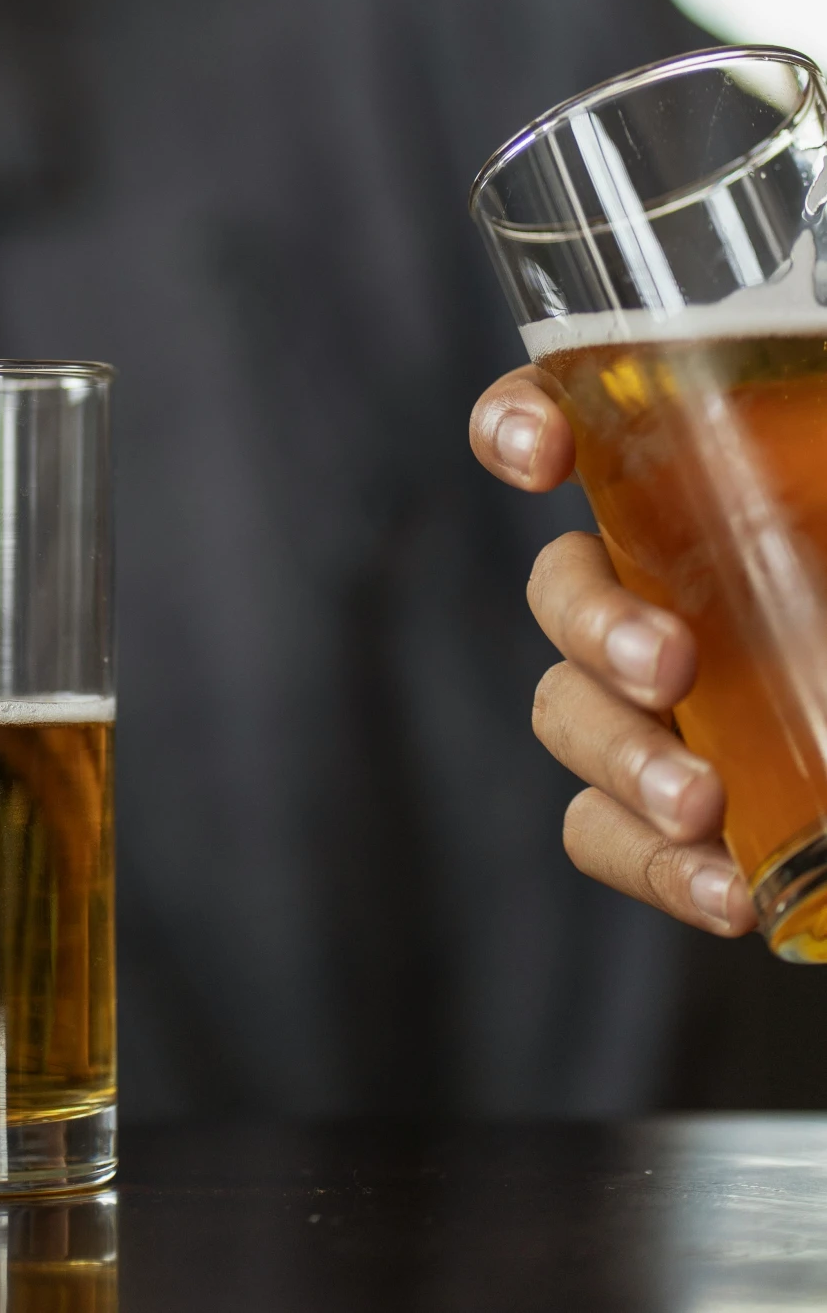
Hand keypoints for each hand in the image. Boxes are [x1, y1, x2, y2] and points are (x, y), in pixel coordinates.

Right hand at [470, 369, 753, 939]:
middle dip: (593, 624)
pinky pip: (610, 833)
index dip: (518, 427)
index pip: (558, 421)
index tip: (546, 457)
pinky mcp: (668, 813)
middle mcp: (653, 583)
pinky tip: (727, 894)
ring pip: (566, 712)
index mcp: (690, 488)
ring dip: (618, 756)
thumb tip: (825, 447)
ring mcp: (650, 699)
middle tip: (671, 663)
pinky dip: (654, 867)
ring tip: (698, 803)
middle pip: (560, 587)